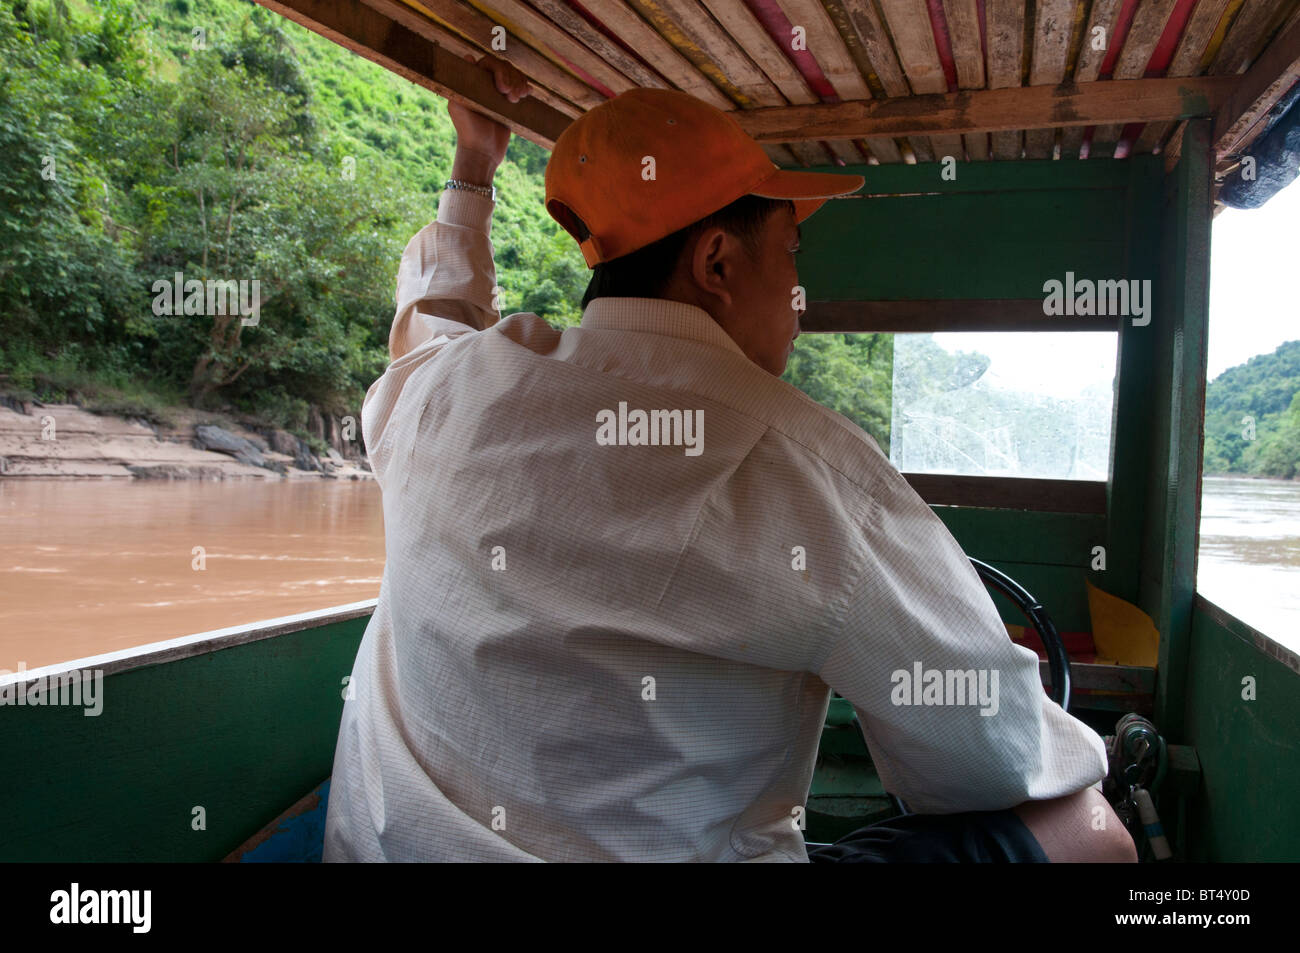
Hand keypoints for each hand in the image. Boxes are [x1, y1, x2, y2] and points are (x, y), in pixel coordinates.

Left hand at [448, 52, 530, 183]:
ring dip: (520, 83)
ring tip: (517, 100)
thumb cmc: (468, 130)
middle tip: (512, 99)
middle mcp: (485, 83)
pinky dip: (525, 87)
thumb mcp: (459, 107)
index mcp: (473, 80)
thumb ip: (460, 84)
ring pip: (514, 75)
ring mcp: (498, 92)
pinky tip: (527, 94)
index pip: (490, 62)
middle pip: (505, 67)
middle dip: (512, 79)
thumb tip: (468, 57)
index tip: (503, 88)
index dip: (500, 70)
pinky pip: (520, 87)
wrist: (482, 151)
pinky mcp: (508, 102)